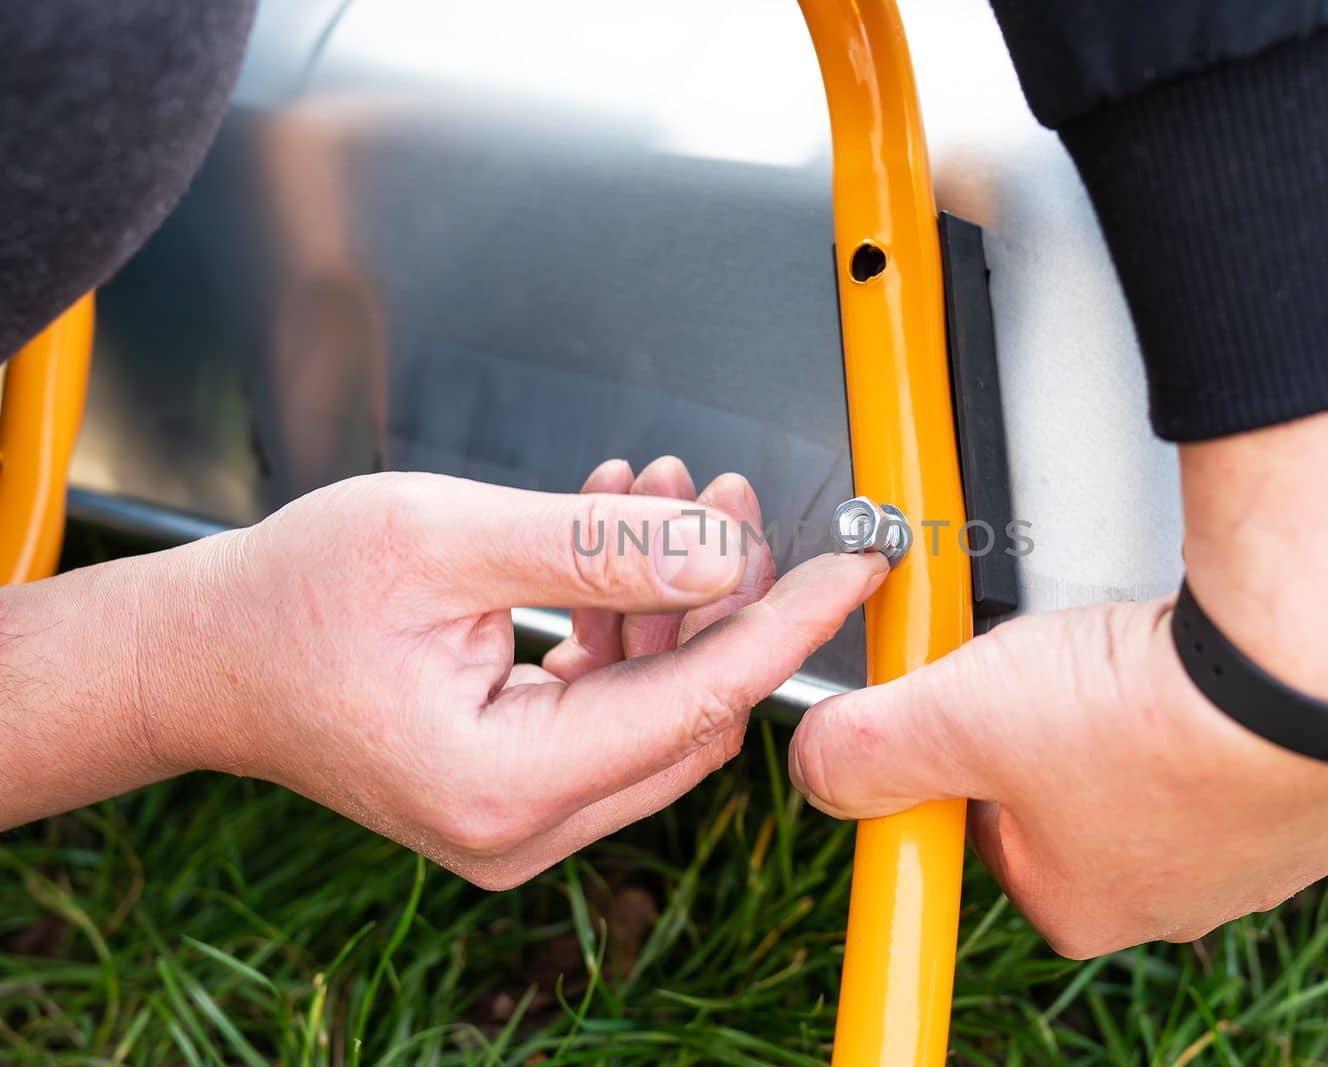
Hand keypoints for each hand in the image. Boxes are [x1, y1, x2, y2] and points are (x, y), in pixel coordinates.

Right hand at [0, 468, 884, 887]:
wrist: (201, 654)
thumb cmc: (289, 599)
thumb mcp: (449, 539)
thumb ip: (599, 549)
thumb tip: (721, 554)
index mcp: (506, 783)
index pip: (701, 701)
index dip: (786, 620)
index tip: (853, 563)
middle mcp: (521, 824)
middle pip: (689, 710)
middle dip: (719, 594)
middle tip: (723, 496)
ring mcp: (520, 815)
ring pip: (656, 704)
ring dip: (670, 597)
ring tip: (659, 493)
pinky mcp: (516, 785)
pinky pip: (610, 705)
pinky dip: (626, 623)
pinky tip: (614, 536)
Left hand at [789, 373, 1327, 955]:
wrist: (1310, 671)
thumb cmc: (1149, 713)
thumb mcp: (957, 718)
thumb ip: (867, 749)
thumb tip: (817, 765)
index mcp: (1082, 901)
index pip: (991, 836)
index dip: (972, 757)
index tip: (981, 705)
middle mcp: (1174, 895)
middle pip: (1077, 799)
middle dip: (1057, 726)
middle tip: (1060, 663)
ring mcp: (1257, 850)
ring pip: (1165, 765)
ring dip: (1141, 705)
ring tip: (1135, 650)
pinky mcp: (1322, 791)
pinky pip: (1246, 737)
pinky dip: (1221, 694)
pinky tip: (1207, 653)